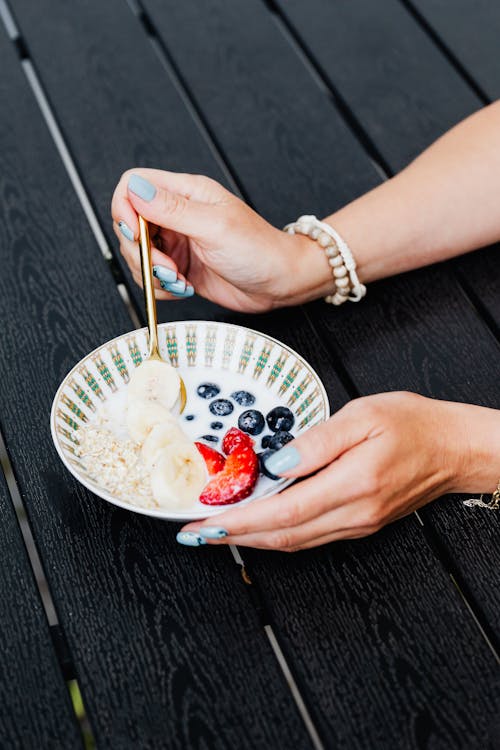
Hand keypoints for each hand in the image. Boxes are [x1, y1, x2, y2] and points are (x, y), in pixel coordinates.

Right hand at [111, 169, 330, 310]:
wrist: (281, 283)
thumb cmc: (259, 250)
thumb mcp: (214, 226)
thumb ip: (172, 209)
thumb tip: (135, 189)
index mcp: (186, 193)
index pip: (133, 184)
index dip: (125, 208)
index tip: (135, 234)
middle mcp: (178, 215)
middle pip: (129, 223)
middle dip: (140, 251)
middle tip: (167, 268)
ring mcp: (178, 242)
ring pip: (137, 254)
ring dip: (152, 274)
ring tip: (179, 280)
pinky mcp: (181, 268)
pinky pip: (152, 277)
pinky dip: (160, 288)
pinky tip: (183, 288)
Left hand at [180, 392, 474, 550]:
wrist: (453, 449)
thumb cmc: (412, 425)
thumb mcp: (363, 415)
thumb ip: (317, 441)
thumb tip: (277, 462)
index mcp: (353, 484)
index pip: (282, 511)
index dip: (238, 521)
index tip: (205, 522)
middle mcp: (354, 513)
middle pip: (282, 536)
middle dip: (233, 537)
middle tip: (195, 532)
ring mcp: (357, 524)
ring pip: (294, 541)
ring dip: (251, 539)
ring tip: (217, 530)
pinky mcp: (360, 524)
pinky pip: (310, 536)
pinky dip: (277, 534)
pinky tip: (258, 524)